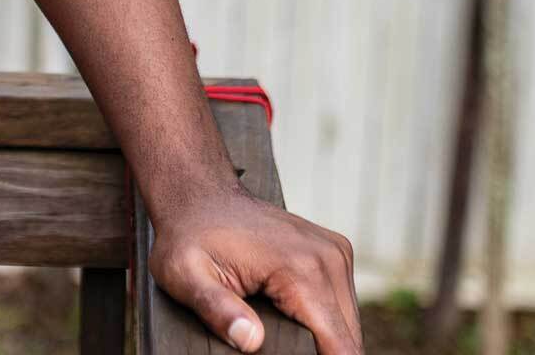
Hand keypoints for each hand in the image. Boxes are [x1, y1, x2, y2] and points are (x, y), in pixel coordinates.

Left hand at [146, 185, 360, 354]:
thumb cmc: (190, 235)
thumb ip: (217, 310)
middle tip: (272, 347)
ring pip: (348, 324)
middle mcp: (328, 257)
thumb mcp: (186, 276)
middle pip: (348, 339)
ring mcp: (335, 252)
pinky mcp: (334, 252)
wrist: (200, 195)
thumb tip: (251, 340)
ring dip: (324, 339)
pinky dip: (324, 321)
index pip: (339, 344)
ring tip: (283, 334)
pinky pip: (342, 304)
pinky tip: (294, 320)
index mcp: (301, 268)